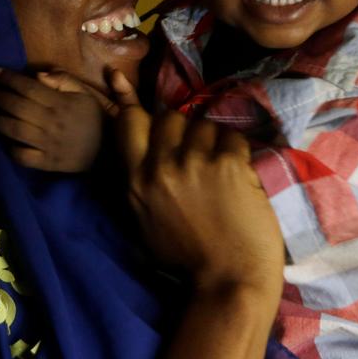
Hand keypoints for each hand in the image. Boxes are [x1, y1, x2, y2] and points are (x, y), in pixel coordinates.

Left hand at [0, 68, 107, 171]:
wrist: (110, 152)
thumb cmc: (96, 118)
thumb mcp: (86, 93)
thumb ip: (63, 81)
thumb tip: (37, 74)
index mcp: (61, 103)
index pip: (29, 87)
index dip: (10, 79)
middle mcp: (51, 122)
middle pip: (17, 107)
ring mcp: (48, 144)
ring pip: (15, 130)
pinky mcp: (47, 163)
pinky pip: (23, 156)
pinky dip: (11, 148)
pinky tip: (3, 140)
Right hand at [111, 70, 283, 294]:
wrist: (229, 281)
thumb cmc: (187, 259)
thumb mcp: (144, 221)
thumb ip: (139, 183)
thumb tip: (142, 151)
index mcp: (134, 182)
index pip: (128, 123)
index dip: (129, 100)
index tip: (117, 76)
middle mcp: (159, 167)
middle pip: (168, 118)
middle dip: (183, 131)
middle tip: (197, 155)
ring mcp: (193, 164)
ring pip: (202, 126)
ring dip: (213, 143)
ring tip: (221, 174)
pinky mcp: (228, 165)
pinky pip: (231, 138)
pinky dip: (238, 153)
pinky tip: (240, 178)